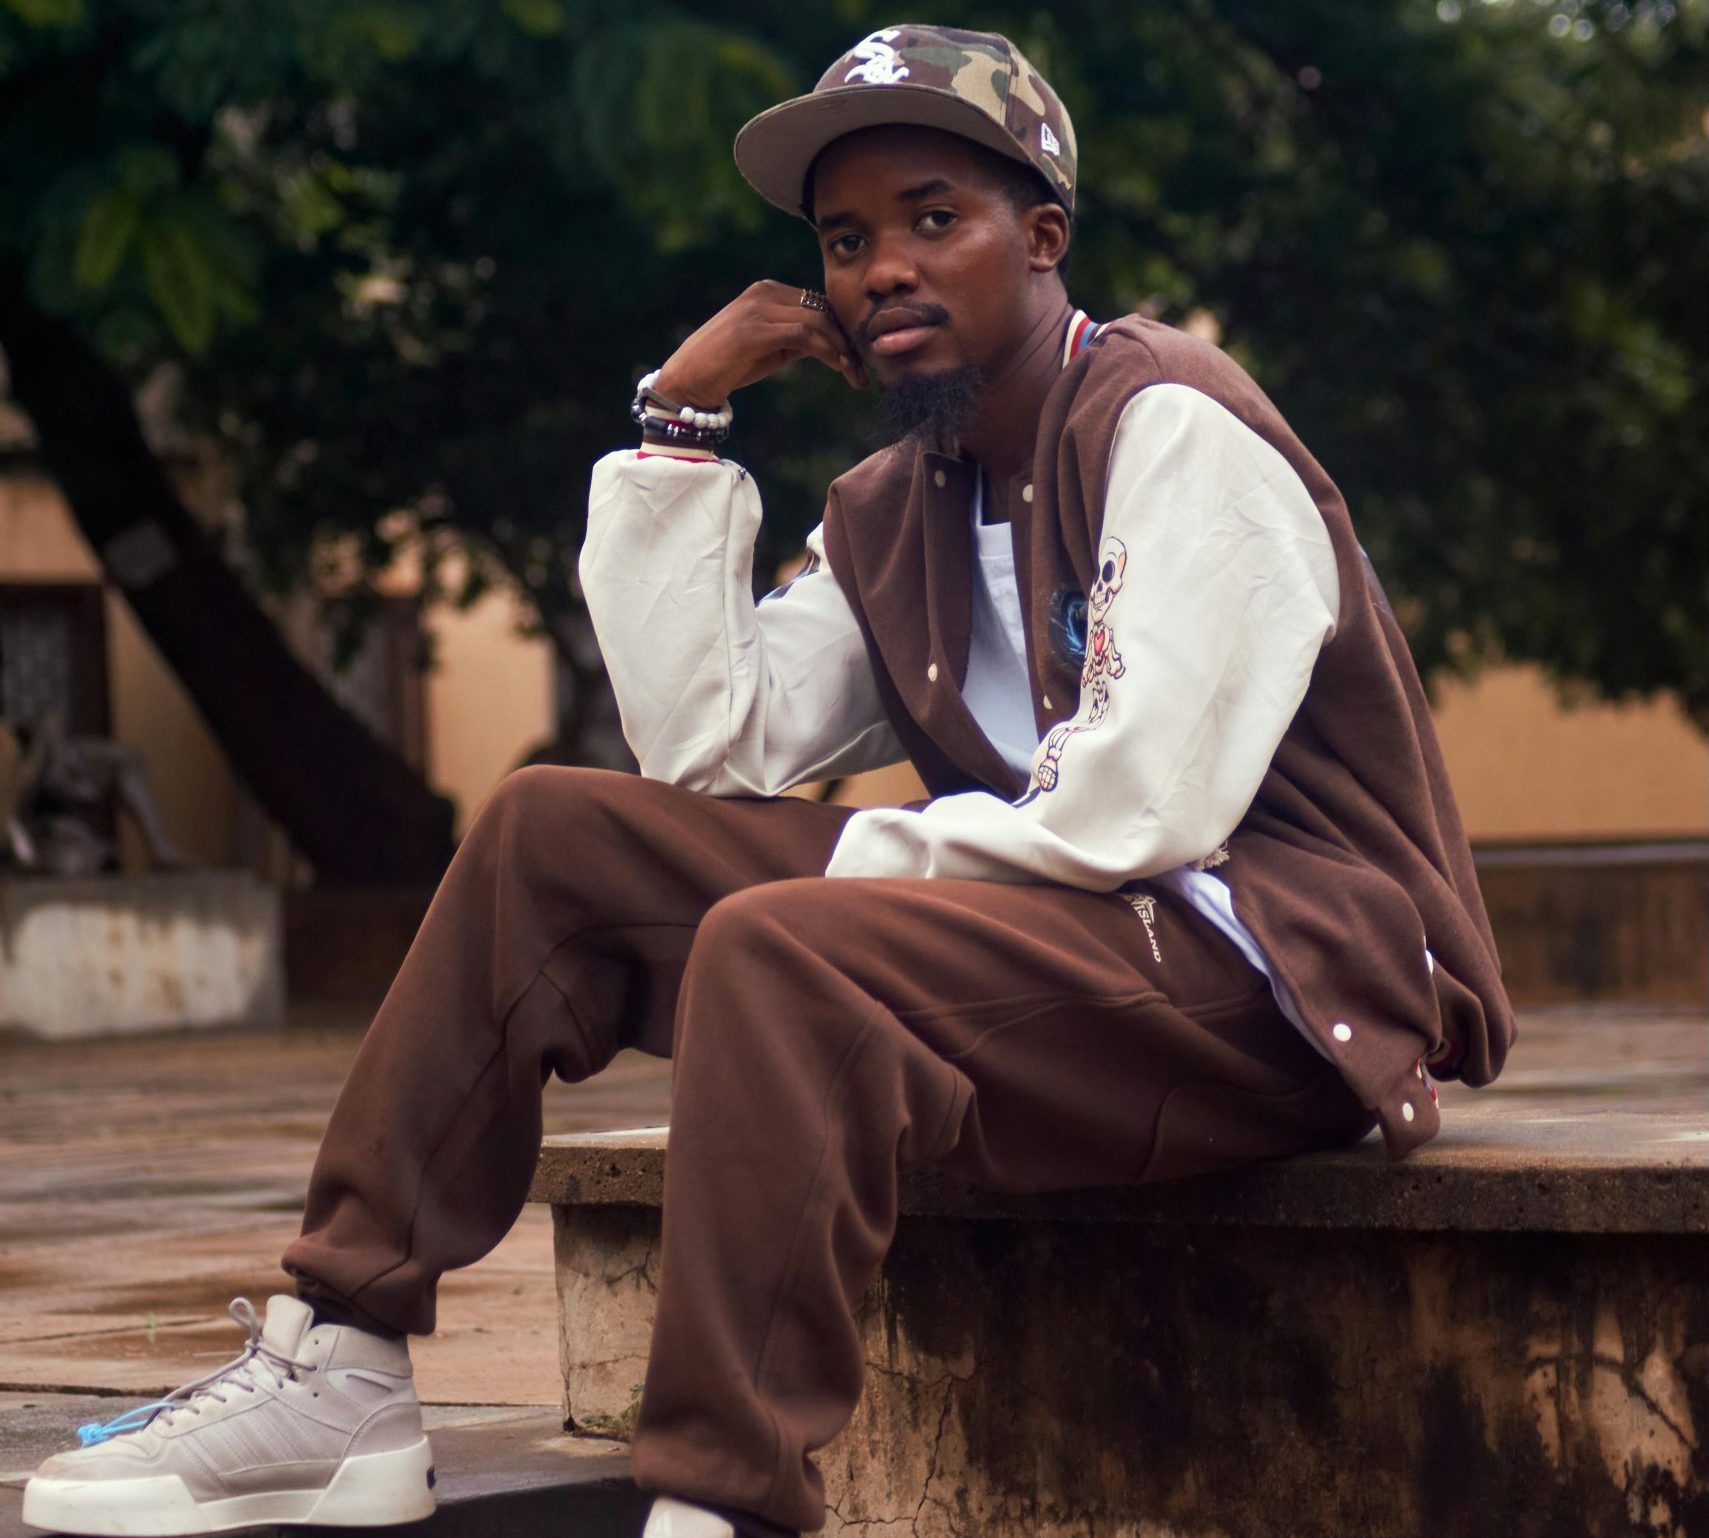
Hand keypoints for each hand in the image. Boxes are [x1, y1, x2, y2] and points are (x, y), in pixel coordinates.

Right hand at [654, 281, 866, 405]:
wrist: (687, 380)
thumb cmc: (727, 367)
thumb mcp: (769, 349)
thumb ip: (796, 339)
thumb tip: (831, 344)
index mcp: (767, 291)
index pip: (817, 304)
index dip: (841, 331)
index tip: (858, 358)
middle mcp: (764, 292)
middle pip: (822, 310)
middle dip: (847, 341)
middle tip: (863, 371)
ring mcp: (758, 308)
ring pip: (817, 321)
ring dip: (842, 350)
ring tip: (855, 375)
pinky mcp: (755, 329)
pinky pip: (804, 335)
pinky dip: (827, 351)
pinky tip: (839, 368)